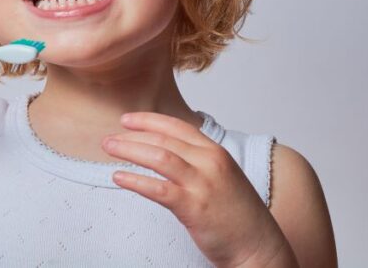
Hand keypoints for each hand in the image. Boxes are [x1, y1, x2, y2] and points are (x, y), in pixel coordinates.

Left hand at [102, 112, 295, 267]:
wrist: (258, 246)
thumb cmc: (239, 216)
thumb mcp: (223, 178)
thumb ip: (200, 163)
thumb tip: (169, 154)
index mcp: (216, 152)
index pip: (177, 126)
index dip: (149, 120)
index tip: (127, 120)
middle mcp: (210, 162)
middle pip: (164, 140)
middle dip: (132, 135)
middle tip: (109, 137)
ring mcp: (203, 183)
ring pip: (159, 157)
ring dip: (129, 150)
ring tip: (108, 149)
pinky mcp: (194, 207)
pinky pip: (158, 188)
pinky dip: (135, 180)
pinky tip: (119, 177)